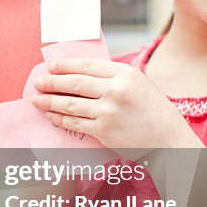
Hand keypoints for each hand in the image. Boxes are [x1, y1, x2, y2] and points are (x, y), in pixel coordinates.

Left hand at [30, 58, 200, 153]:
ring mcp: (109, 111)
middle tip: (38, 82)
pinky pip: (75, 123)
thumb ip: (113, 77)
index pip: (86, 66)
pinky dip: (59, 119)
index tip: (51, 66)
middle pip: (74, 83)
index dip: (65, 65)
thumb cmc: (154, 112)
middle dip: (51, 82)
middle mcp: (116, 90)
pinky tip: (51, 116)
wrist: (170, 141)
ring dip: (49, 102)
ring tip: (36, 100)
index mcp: (125, 73)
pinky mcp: (104, 131)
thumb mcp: (139, 84)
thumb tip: (79, 73)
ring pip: (70, 104)